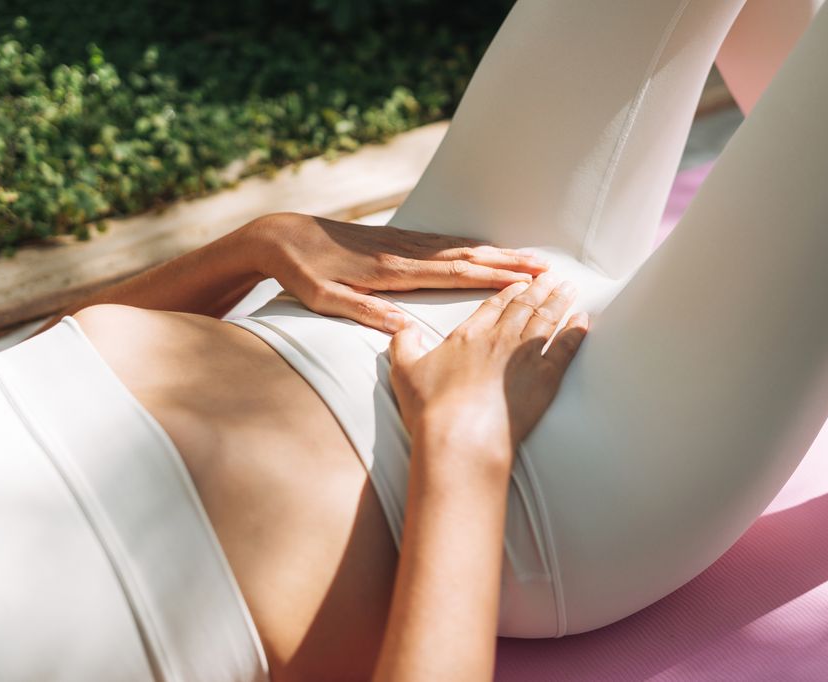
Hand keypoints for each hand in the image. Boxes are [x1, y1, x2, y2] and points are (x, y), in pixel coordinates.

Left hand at [248, 212, 548, 331]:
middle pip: (466, 256)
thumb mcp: (325, 299)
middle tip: (545, 267)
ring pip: (459, 246)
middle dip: (507, 262)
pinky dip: (470, 245)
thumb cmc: (302, 273)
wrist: (281, 235)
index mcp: (392, 271)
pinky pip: (443, 242)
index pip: (453, 273)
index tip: (524, 279)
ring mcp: (402, 242)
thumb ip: (363, 311)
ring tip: (528, 258)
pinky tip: (485, 248)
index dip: (491, 275)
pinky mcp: (396, 239)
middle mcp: (404, 252)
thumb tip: (402, 326)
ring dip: (495, 251)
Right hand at [388, 273, 589, 473]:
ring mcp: (524, 355)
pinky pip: (566, 346)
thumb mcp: (404, 371)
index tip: (520, 284)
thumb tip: (401, 328)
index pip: (493, 306)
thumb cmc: (432, 409)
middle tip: (552, 277)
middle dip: (539, 289)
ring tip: (570, 289)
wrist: (461, 436)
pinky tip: (582, 320)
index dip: (508, 292)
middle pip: (524, 306)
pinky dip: (576, 330)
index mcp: (468, 335)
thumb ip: (404, 345)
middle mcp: (499, 338)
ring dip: (559, 301)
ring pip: (546, 319)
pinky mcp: (546, 376)